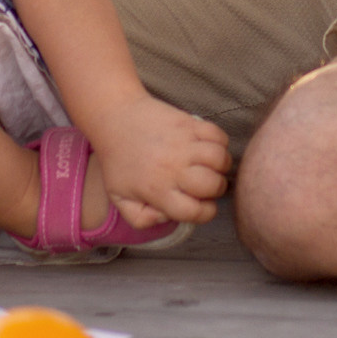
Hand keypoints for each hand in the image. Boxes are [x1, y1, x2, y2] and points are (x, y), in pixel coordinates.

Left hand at [81, 95, 229, 228]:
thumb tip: (168, 216)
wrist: (114, 118)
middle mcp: (173, 168)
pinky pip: (218, 135)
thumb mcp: (120, 199)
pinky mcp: (189, 123)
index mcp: (157, 190)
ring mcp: (183, 143)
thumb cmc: (117, 160)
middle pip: (213, 185)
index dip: (205, 213)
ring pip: (220, 159)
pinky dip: (220, 143)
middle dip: (216, 189)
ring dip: (221, 165)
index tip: (201, 205)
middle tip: (207, 184)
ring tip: (211, 166)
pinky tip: (209, 147)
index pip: (196, 212)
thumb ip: (142, 219)